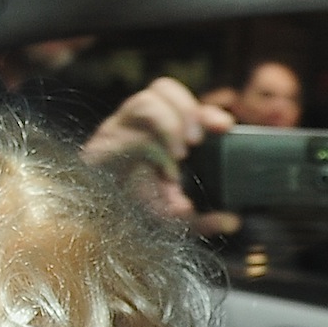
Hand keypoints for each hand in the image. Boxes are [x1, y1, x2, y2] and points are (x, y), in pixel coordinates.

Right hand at [81, 77, 233, 225]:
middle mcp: (130, 125)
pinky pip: (122, 135)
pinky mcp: (95, 150)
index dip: (202, 109)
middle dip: (184, 112)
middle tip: (195, 144)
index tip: (225, 126)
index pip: (175, 99)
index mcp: (151, 129)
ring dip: (167, 125)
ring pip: (143, 103)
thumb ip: (205, 217)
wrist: (96, 236)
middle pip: (159, 90)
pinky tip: (160, 172)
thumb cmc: (138, 218)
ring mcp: (112, 134)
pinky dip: (147, 149)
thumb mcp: (178, 218)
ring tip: (178, 155)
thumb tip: (233, 221)